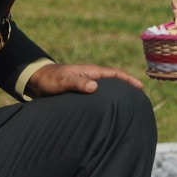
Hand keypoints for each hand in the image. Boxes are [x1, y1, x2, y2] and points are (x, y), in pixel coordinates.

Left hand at [26, 63, 143, 96]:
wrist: (36, 78)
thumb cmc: (49, 81)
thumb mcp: (62, 83)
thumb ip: (77, 84)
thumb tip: (95, 87)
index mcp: (90, 71)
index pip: (114, 74)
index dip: (128, 80)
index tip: (140, 87)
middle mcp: (90, 75)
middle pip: (114, 79)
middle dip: (127, 86)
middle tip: (140, 96)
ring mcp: (86, 80)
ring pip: (107, 86)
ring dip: (118, 92)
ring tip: (128, 102)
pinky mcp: (81, 87)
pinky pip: (99, 91)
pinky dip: (107, 96)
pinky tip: (109, 105)